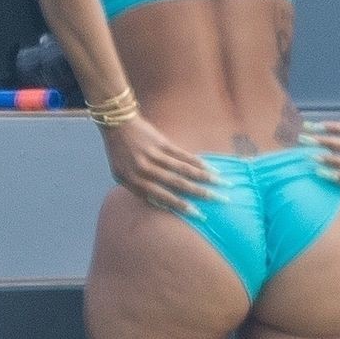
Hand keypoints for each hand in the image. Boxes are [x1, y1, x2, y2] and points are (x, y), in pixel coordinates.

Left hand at [101, 115, 222, 216]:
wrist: (117, 125)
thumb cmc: (119, 154)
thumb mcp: (121, 176)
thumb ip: (138, 190)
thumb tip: (161, 203)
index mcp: (134, 181)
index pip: (161, 197)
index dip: (181, 206)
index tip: (198, 213)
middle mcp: (145, 169)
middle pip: (177, 184)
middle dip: (200, 193)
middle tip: (218, 200)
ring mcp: (154, 155)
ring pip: (184, 169)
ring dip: (205, 177)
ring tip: (222, 184)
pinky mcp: (162, 142)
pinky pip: (183, 155)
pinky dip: (198, 163)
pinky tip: (211, 169)